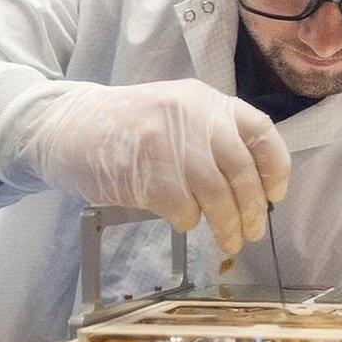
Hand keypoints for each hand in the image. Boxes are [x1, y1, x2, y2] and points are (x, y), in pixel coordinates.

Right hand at [18, 79, 290, 253]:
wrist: (65, 124)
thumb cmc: (127, 128)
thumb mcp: (177, 114)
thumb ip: (213, 138)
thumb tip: (254, 187)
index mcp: (207, 100)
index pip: (260, 131)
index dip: (275, 167)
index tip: (275, 194)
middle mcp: (193, 115)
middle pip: (242, 170)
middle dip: (253, 209)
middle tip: (253, 232)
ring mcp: (169, 142)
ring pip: (217, 194)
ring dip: (228, 225)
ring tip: (230, 241)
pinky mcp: (145, 171)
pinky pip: (183, 208)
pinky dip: (189, 222)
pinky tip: (183, 222)